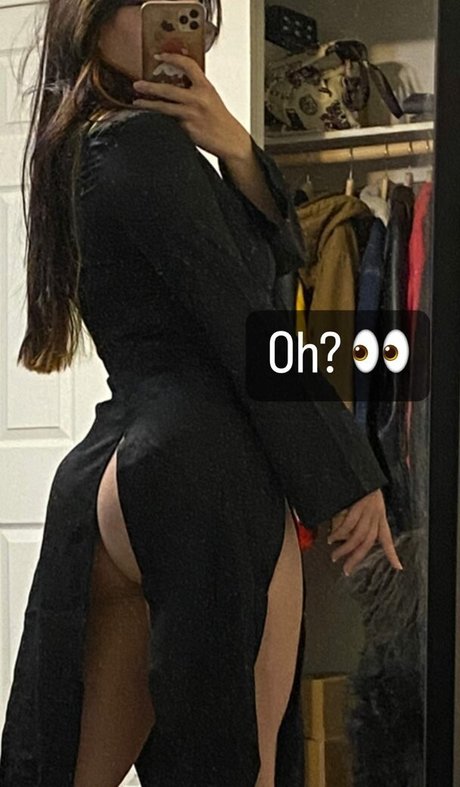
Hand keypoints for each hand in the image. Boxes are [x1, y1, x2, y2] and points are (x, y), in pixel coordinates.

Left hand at [132, 51, 251, 162]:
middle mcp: (198, 99)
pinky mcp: (187, 129)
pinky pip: (169, 122)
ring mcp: (191, 115)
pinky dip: (158, 120)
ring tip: (137, 102)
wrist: (230, 139)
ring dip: (148, 104)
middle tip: (138, 84)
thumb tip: (177, 82)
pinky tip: (149, 119)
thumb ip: (196, 88)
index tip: (159, 56)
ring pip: (164, 108)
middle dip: (150, 87)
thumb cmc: (219, 119)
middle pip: (168, 89)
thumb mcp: (211, 97)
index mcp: (205, 87)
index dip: (172, 58)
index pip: (188, 65)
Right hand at [327, 489, 403, 576]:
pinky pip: (349, 524)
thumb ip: (358, 515)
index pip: (387, 537)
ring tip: (335, 556)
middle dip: (356, 558)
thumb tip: (345, 532)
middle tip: (346, 569)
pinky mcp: (358, 504)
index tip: (398, 567)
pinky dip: (339, 533)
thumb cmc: (358, 481)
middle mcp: (376, 513)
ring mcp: (368, 509)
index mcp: (379, 513)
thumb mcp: (363, 499)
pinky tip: (332, 538)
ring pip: (358, 536)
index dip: (393, 553)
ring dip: (345, 549)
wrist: (358, 465)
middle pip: (368, 542)